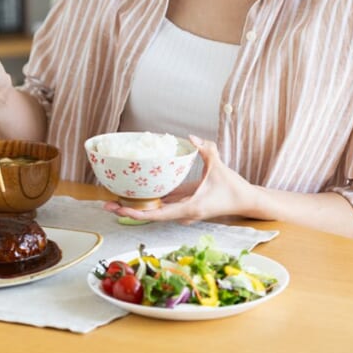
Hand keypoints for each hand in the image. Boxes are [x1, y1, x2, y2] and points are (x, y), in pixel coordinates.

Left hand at [103, 136, 256, 223]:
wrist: (245, 201)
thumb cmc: (233, 187)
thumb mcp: (219, 167)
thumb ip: (207, 150)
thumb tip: (192, 137)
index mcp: (189, 208)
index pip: (157, 214)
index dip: (137, 213)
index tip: (121, 209)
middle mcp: (183, 213)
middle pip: (150, 215)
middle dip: (129, 210)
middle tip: (107, 204)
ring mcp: (183, 211)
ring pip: (155, 211)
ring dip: (135, 207)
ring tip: (113, 200)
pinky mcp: (184, 206)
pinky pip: (163, 205)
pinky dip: (148, 201)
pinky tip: (133, 193)